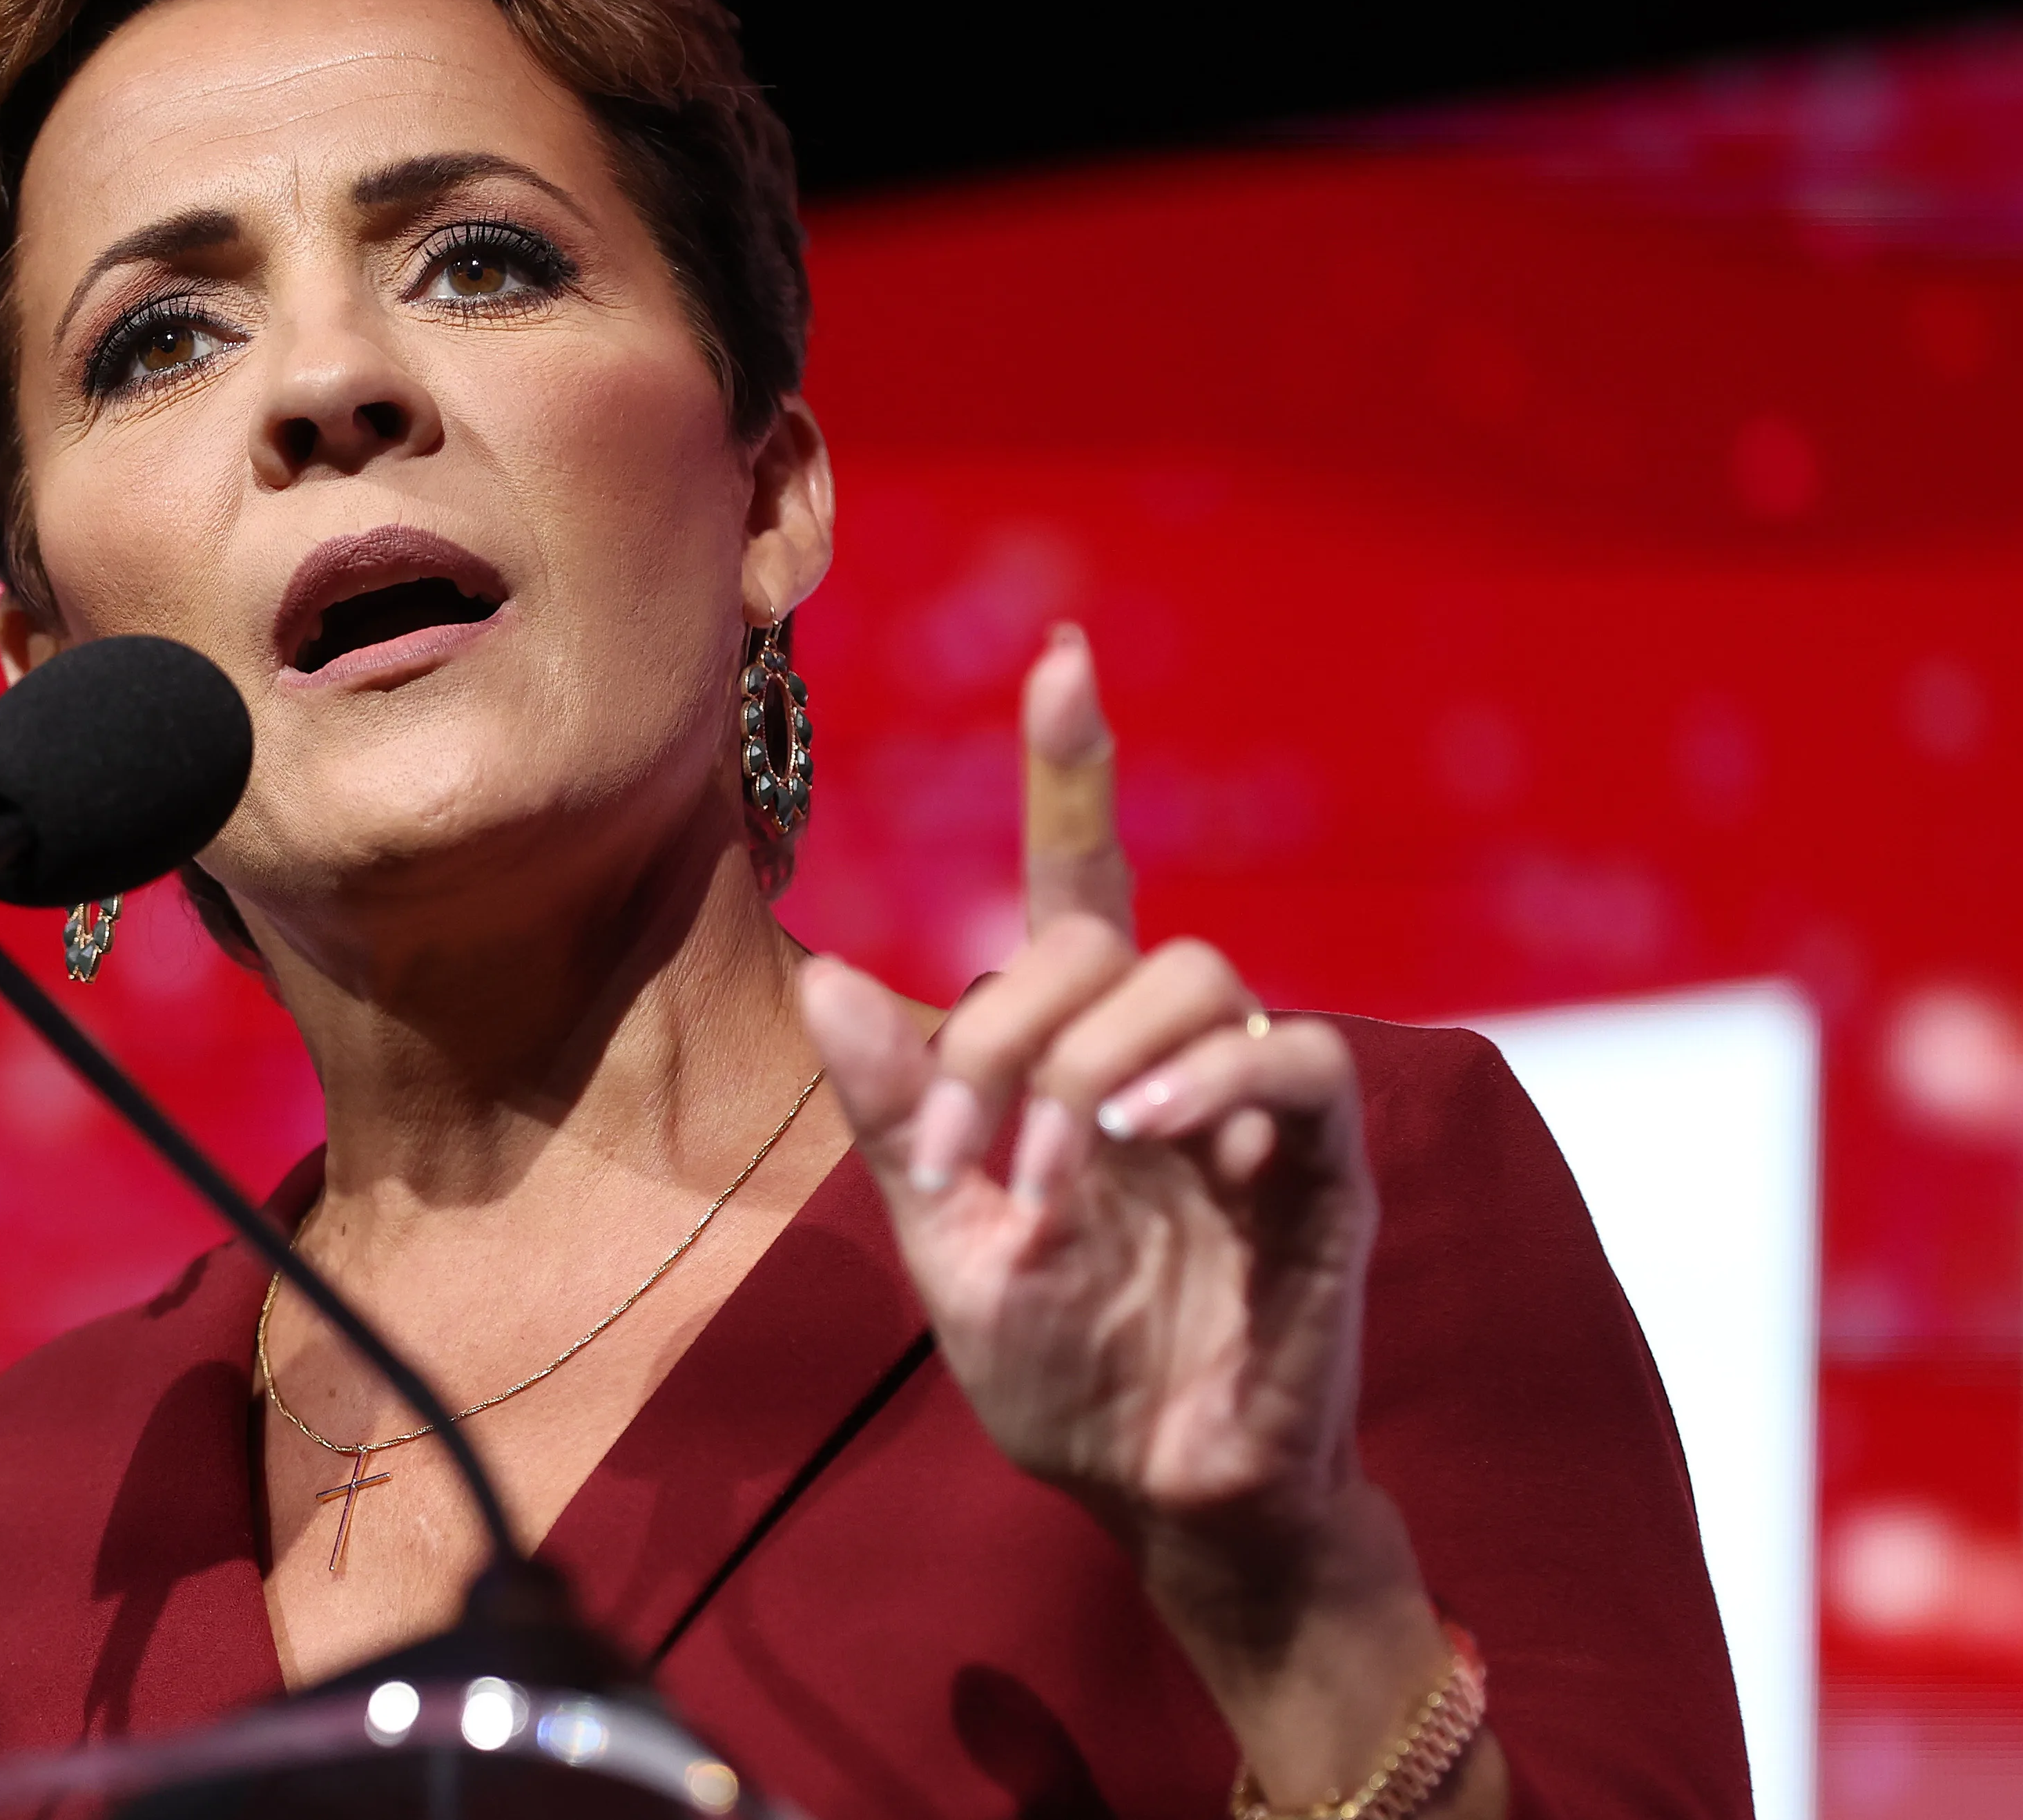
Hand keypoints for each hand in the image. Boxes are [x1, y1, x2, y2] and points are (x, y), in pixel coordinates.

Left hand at [799, 622, 1372, 1543]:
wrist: (1152, 1489)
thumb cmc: (1058, 1359)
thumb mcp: (945, 1237)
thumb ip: (898, 1115)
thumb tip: (822, 977)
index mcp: (1077, 1051)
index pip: (1079, 880)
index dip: (1072, 770)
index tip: (1060, 659)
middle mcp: (1168, 1050)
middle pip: (1104, 935)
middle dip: (1009, 1027)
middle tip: (965, 1156)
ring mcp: (1253, 1103)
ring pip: (1198, 975)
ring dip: (1097, 1061)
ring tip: (1057, 1170)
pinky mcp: (1325, 1168)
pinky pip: (1298, 1063)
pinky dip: (1216, 1080)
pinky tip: (1147, 1135)